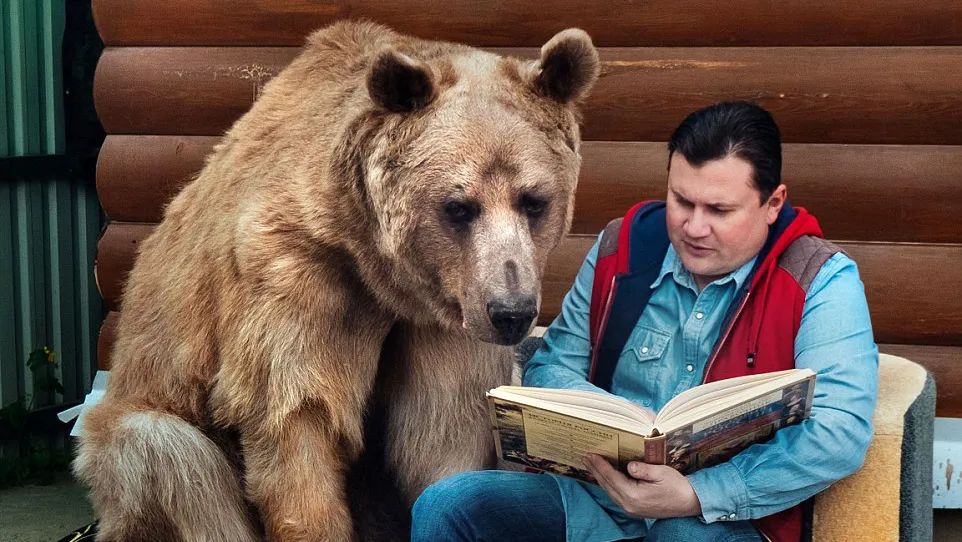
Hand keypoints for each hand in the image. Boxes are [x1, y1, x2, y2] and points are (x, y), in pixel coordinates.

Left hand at [583, 454, 701, 518]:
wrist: (689, 504)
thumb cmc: (677, 487)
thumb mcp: (662, 473)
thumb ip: (643, 469)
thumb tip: (628, 465)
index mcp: (634, 495)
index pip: (611, 477)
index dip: (600, 465)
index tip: (590, 454)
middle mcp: (628, 504)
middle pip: (606, 485)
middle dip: (595, 470)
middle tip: (585, 456)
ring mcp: (630, 508)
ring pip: (609, 491)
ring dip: (600, 477)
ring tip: (591, 464)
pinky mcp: (633, 509)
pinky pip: (615, 495)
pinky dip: (608, 484)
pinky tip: (605, 477)